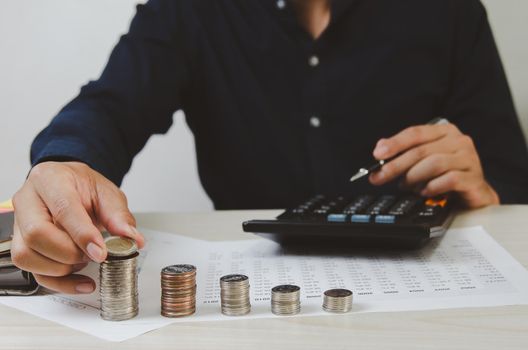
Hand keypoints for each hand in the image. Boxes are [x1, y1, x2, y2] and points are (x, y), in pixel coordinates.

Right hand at [11, 161, 144, 293]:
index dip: (83, 234)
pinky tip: (81, 281)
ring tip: (85, 260)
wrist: (70, 185)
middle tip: (94, 255)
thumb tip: (131, 238)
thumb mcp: (107, 193)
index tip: (101, 252)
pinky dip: (59, 282)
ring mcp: (20, 224)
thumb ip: (119, 216)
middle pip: (37, 234)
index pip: (63, 209)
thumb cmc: (83, 187)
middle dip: (69, 253)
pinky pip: (32, 272)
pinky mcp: (21, 245)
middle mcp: (28, 200)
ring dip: (61, 268)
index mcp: (50, 179)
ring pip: (27, 256)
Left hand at [369, 122, 499, 207]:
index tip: (378, 154)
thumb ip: (404, 152)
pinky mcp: (474, 178)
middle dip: (396, 165)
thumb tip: (380, 148)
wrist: (474, 192)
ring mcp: (469, 159)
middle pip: (421, 151)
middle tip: (380, 177)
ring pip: (434, 164)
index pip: (415, 133)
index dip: (394, 143)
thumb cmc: (446, 173)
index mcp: (444, 132)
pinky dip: (432, 187)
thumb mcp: (423, 160)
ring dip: (414, 177)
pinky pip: (449, 180)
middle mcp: (459, 141)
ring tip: (406, 186)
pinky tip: (424, 192)